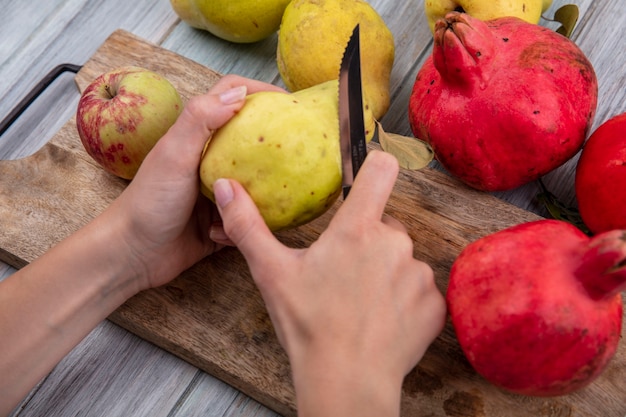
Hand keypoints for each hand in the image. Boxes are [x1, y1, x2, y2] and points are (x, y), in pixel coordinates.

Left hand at [0, 75, 285, 413]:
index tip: (290, 102)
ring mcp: (219, 192)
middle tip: (301, 151)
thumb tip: (240, 94)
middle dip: (274, 145)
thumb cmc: (149, 201)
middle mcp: (212, 160)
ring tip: (263, 204)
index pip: (232, 97)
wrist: (134, 256)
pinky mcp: (225, 222)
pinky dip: (242, 227)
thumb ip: (201, 120)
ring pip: (258, 184)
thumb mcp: (174, 155)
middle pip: (253, 140)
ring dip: (258, 197)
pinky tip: (225, 235)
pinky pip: (250, 219)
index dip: (259, 91)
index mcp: (198, 136)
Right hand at [214, 150, 446, 415]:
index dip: (374, 165)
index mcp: (357, 229)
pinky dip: (404, 299)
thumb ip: (248, 226)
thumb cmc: (309, 328)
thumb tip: (224, 188)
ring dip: (386, 271)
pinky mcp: (434, 303)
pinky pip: (419, 288)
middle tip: (342, 275)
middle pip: (384, 223)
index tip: (366, 175)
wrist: (347, 382)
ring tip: (360, 303)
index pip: (381, 169)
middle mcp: (395, 243)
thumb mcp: (271, 274)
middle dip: (366, 242)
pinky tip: (382, 320)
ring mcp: (418, 274)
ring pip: (401, 257)